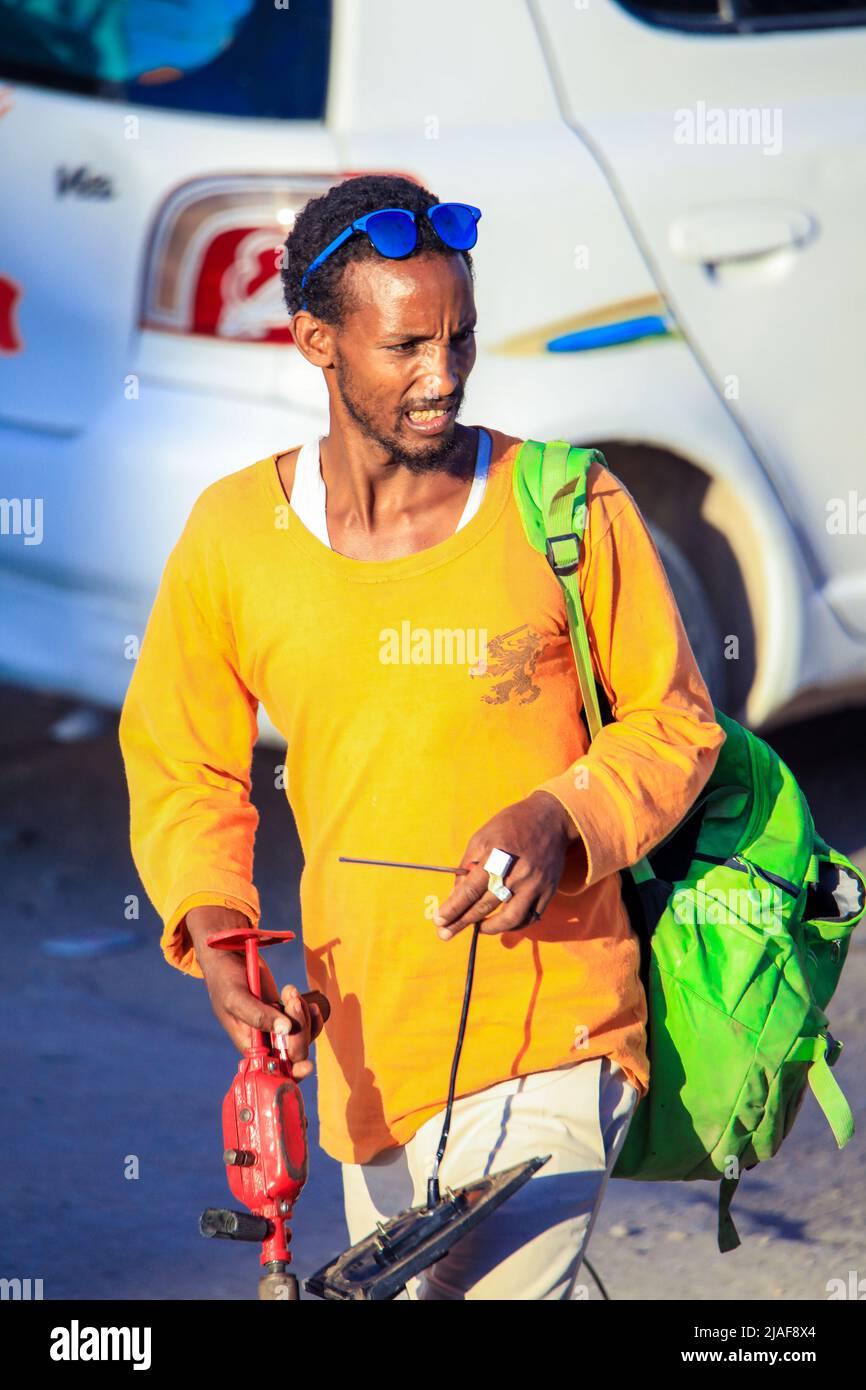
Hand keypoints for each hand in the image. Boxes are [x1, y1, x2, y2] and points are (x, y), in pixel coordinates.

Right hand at [185, 906, 329, 1080]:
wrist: (230, 959)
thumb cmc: (226, 980)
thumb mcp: (236, 998)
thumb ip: (258, 1015)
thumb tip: (285, 1030)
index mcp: (250, 1048)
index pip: (275, 1070)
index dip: (292, 1073)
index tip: (306, 1065)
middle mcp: (265, 1043)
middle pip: (295, 1052)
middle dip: (299, 1028)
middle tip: (291, 999)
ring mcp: (277, 1029)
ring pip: (303, 1036)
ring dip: (303, 1015)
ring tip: (289, 991)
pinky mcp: (285, 1015)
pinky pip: (306, 1024)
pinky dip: (309, 1013)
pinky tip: (304, 999)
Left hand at [432, 790, 584, 939]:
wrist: (551, 819)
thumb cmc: (511, 825)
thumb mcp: (482, 837)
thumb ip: (468, 865)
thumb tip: (455, 894)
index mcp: (497, 854)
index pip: (470, 889)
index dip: (453, 908)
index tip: (439, 920)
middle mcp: (517, 871)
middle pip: (486, 905)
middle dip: (462, 922)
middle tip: (445, 933)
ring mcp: (535, 883)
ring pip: (511, 918)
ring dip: (490, 928)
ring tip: (476, 929)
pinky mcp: (549, 890)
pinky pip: (530, 917)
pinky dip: (514, 925)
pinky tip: (501, 924)